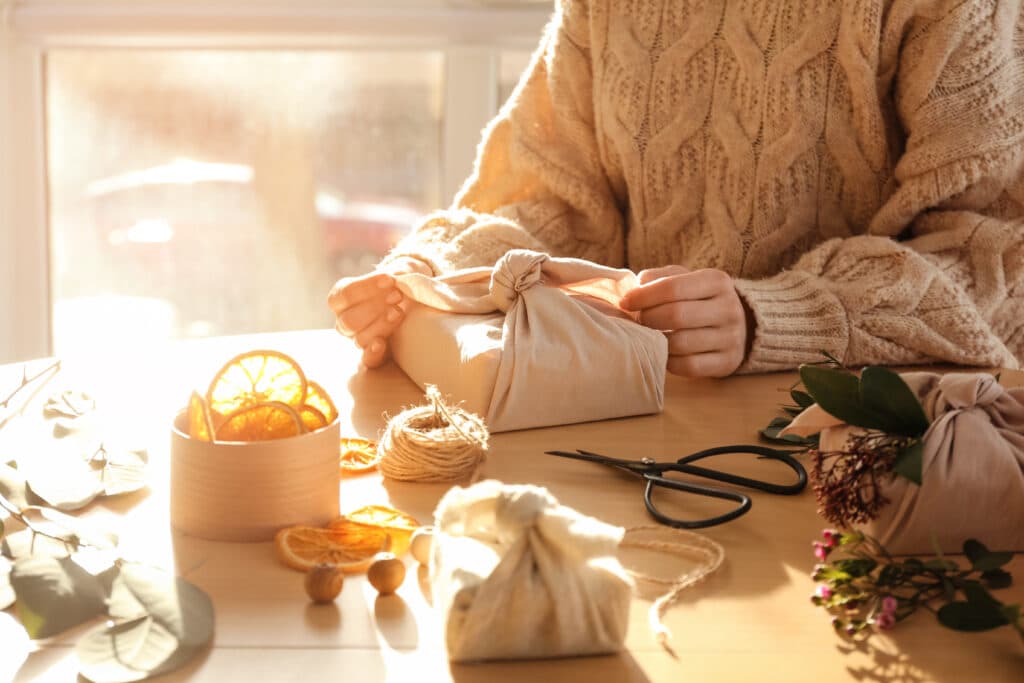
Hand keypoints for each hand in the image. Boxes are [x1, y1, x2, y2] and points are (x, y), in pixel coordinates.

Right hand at [327, 257, 430, 367]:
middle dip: (375, 307)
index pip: (345, 294)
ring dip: (380, 325)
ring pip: (359, 338)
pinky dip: (373, 352)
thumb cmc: (397, 285)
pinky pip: (368, 361)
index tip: (390, 279)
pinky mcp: (372, 355)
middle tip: (397, 296)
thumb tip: (400, 274)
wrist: (410, 302)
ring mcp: (356, 339)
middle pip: (350, 320)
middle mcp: (344, 320)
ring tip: (399, 312)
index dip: (367, 287)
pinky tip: (382, 343)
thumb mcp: (396, 272)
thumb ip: (397, 271)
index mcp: (341, 297)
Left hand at [619, 266, 751, 377]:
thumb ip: (659, 278)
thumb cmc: (698, 299)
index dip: (643, 296)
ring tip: (648, 336)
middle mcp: (728, 308)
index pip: (673, 288)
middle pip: (676, 315)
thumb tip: (635, 289)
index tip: (625, 303)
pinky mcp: (728, 362)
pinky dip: (669, 361)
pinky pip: (689, 366)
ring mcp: (731, 337)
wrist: (739, 325)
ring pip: (681, 343)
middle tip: (637, 321)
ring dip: (656, 341)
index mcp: (717, 281)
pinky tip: (663, 352)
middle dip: (648, 319)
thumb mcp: (684, 279)